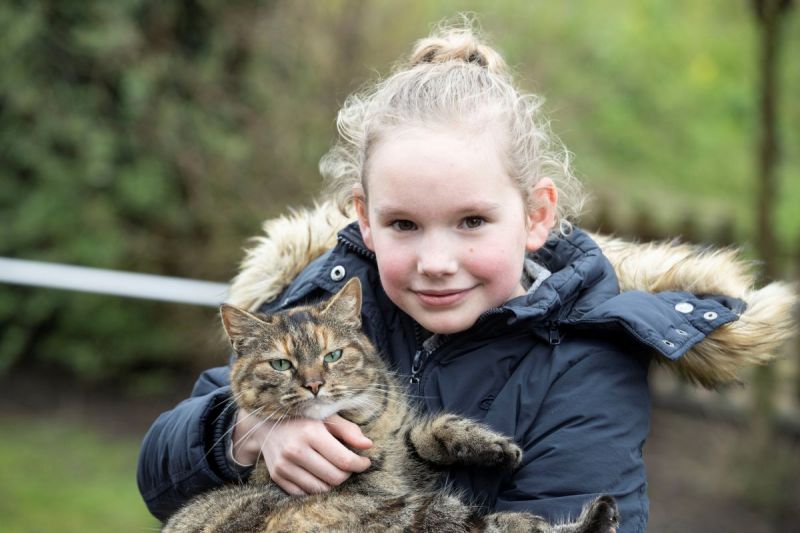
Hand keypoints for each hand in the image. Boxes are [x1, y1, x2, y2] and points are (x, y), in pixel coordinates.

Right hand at [231, 409, 371, 495]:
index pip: (344, 460)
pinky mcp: (276, 477)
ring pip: (321, 489)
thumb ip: (349, 430)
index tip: (365, 462)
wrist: (267, 425)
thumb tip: (368, 445)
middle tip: (349, 465)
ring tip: (333, 468)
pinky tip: (317, 474)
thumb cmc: (303, 418)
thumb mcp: (327, 416)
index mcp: (310, 432)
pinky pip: (304, 493)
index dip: (360, 464)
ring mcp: (283, 466)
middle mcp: (294, 450)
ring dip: (332, 482)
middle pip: (334, 477)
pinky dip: (315, 486)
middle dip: (347, 474)